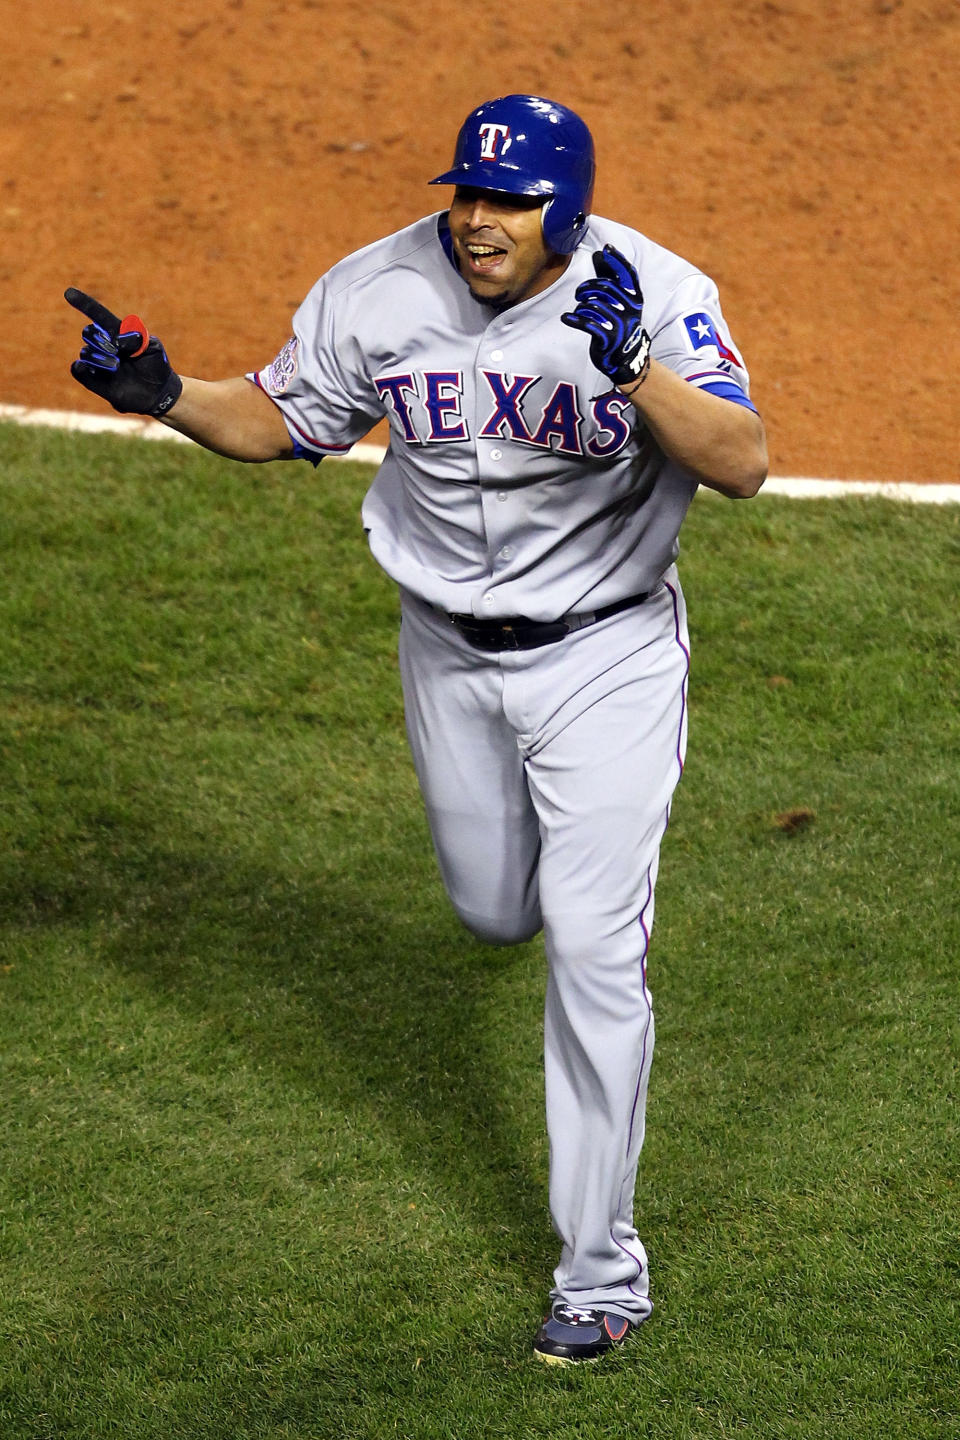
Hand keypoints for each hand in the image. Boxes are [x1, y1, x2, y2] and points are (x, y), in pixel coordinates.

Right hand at [65, 288, 182, 416]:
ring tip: (117, 366)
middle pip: (88, 332)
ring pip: (85, 353)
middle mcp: (103, 345)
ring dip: (100, 358)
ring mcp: (98, 363)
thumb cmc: (155, 365)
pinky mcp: (94, 381)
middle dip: (101, 340)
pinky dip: (79, 368)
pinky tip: (85, 367)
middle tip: (118, 351)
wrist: (158, 392)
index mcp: (116, 332)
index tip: (68, 293)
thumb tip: (116, 340)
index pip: (98, 314)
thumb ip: (137, 338)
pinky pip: (78, 370)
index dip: (84, 304)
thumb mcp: (153, 348)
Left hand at [561, 246, 650, 388]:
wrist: (625, 359)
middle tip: (579, 293)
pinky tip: (567, 318)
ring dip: (581, 307)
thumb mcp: (620, 302)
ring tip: (580, 312)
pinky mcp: (608, 338)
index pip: (627, 273)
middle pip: (603, 287)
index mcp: (635, 298)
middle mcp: (630, 309)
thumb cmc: (619, 325)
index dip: (617, 260)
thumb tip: (600, 253)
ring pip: (592, 305)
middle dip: (586, 287)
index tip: (605, 249)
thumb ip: (610, 278)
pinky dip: (573, 319)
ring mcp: (620, 324)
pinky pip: (587, 323)